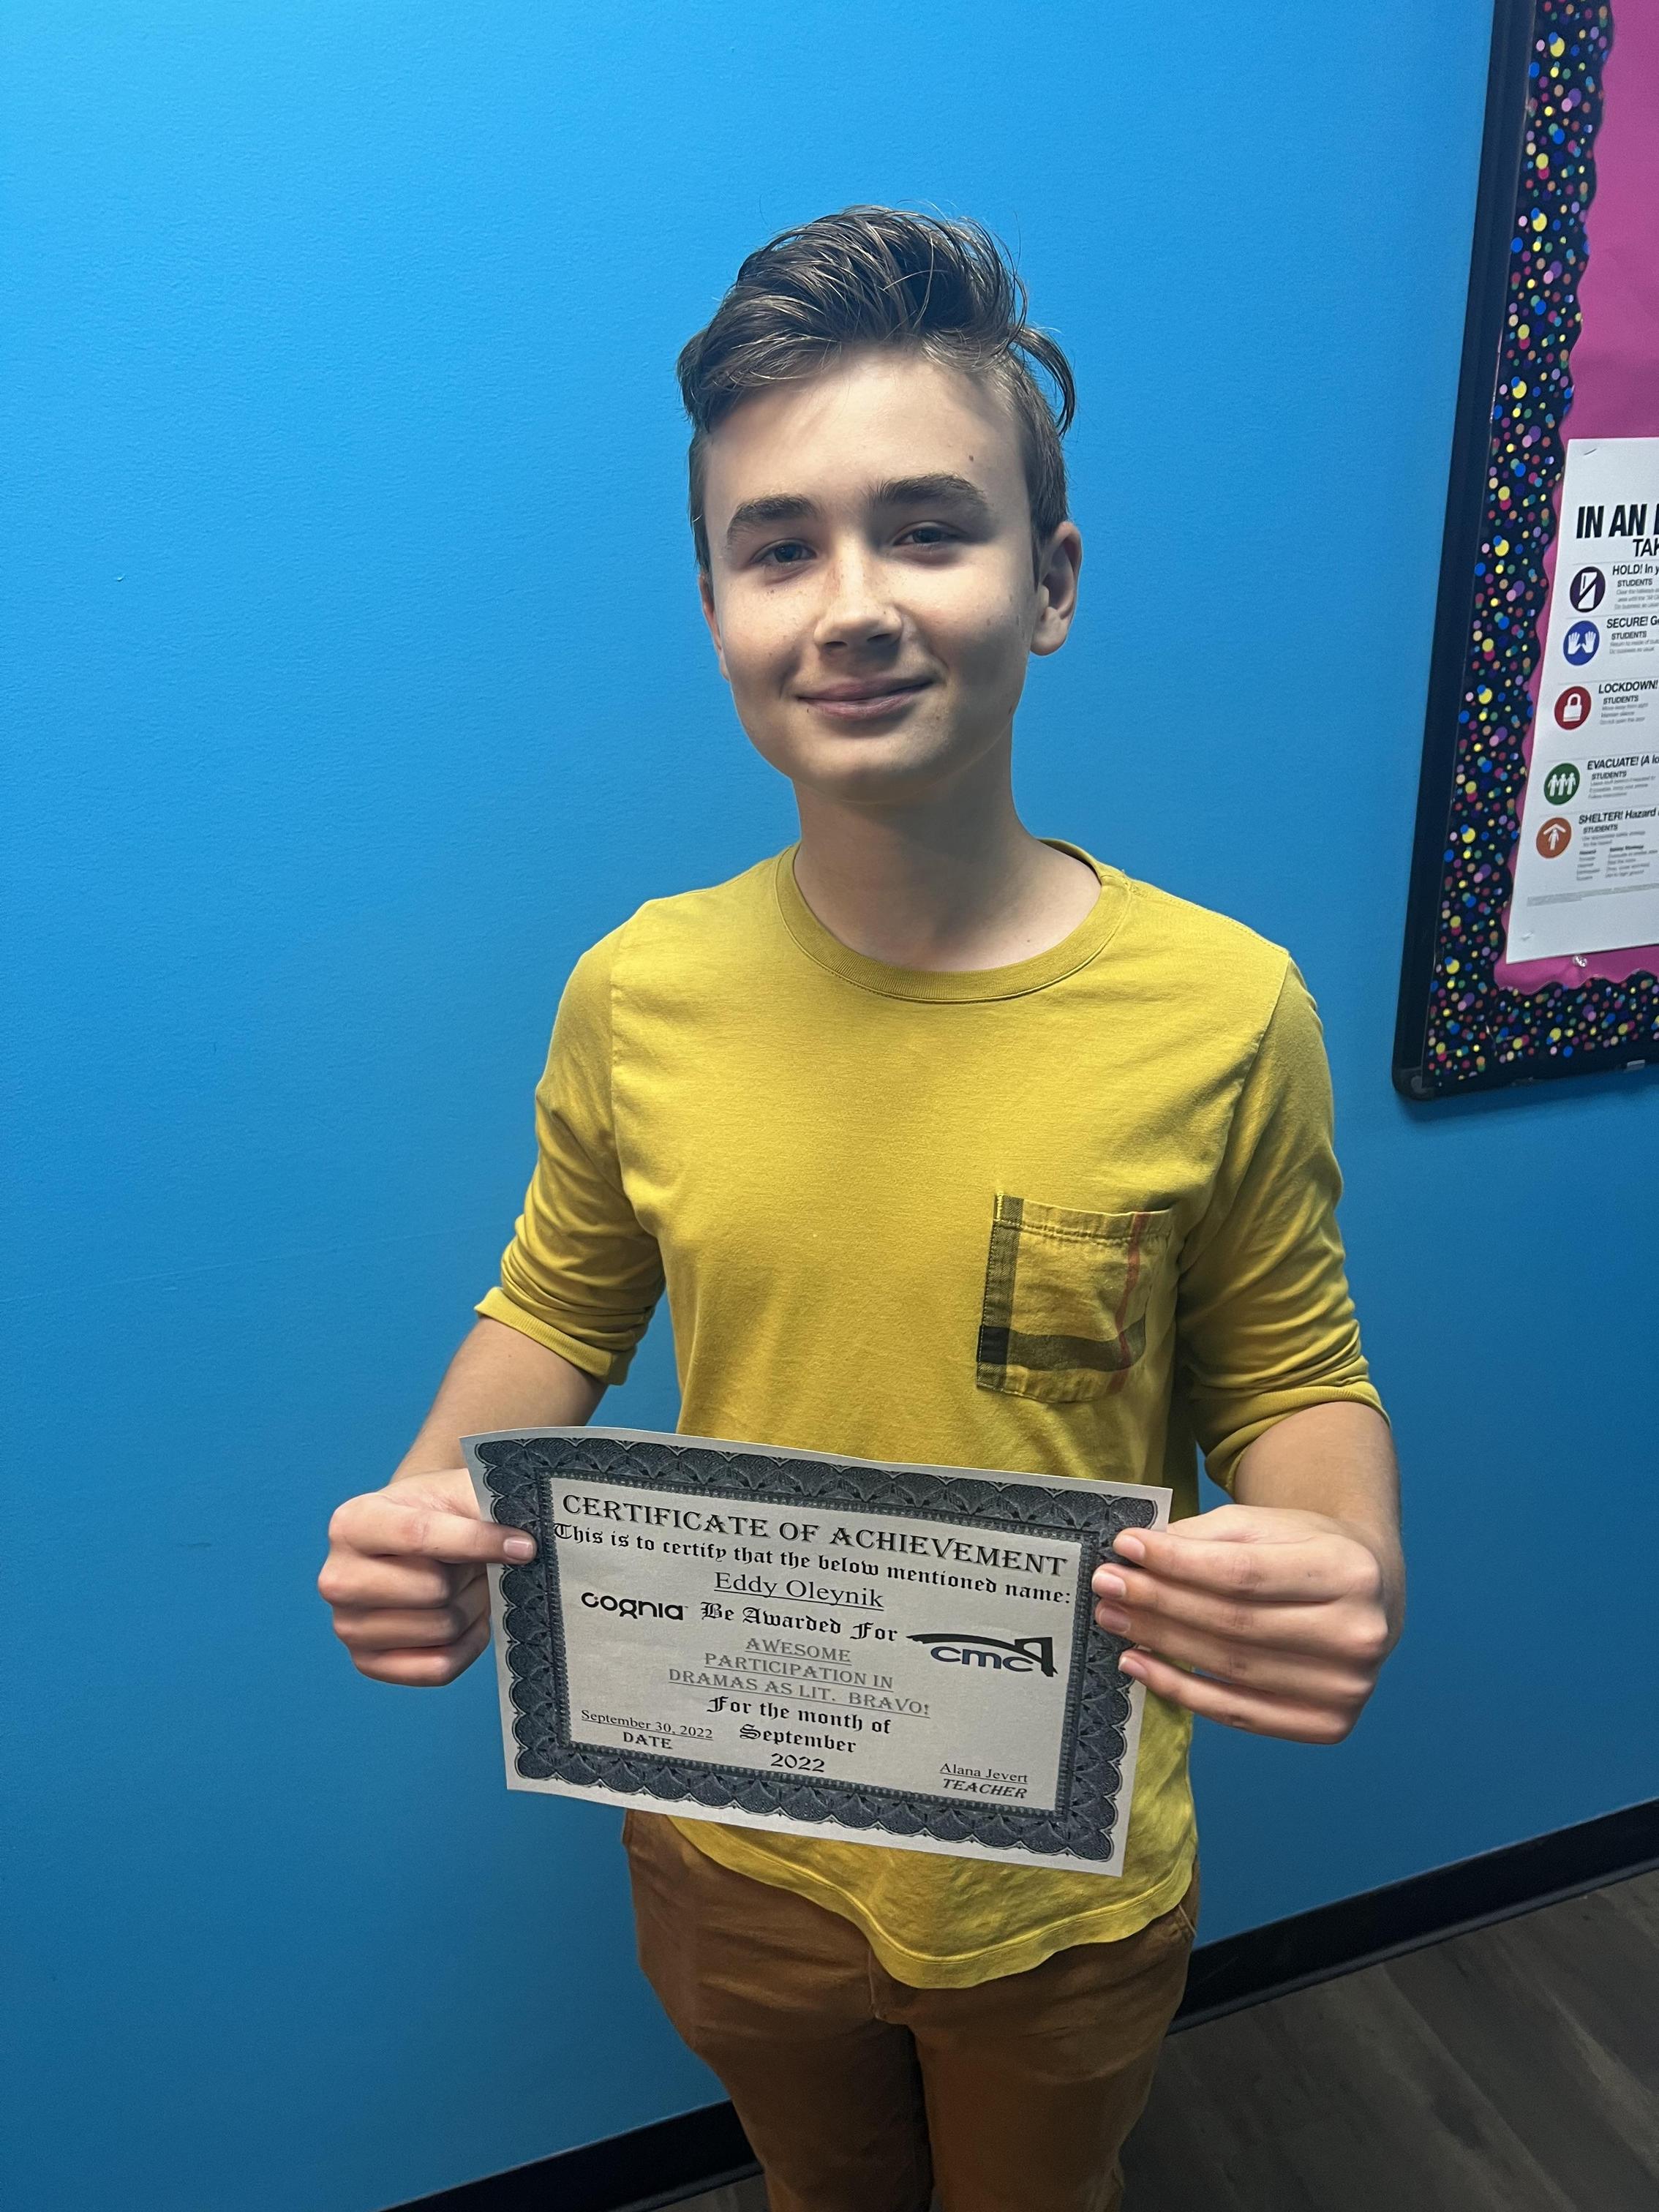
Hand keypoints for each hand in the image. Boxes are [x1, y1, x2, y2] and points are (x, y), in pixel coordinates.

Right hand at [318, 1465, 535, 1685]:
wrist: (417, 1542)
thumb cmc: (437, 1513)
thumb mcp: (456, 1491)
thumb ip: (487, 1505)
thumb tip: (524, 1543)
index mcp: (352, 1523)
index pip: (420, 1535)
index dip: (479, 1541)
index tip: (525, 1546)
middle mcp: (337, 1578)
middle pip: (434, 1589)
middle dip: (471, 1575)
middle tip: (475, 1562)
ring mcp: (347, 1626)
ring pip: (442, 1628)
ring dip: (472, 1606)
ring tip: (465, 1584)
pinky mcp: (367, 1663)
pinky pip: (439, 1668)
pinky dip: (466, 1645)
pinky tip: (465, 1618)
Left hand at [1091, 1503, 1393, 1743]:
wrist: (1367, 1596)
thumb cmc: (1305, 1552)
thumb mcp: (1263, 1525)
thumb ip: (1204, 1538)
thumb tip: (1135, 1555)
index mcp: (1348, 1571)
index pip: (1243, 1573)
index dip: (1177, 1563)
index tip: (1126, 1547)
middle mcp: (1358, 1634)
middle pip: (1233, 1622)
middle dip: (1158, 1603)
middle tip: (1106, 1586)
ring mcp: (1347, 1687)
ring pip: (1230, 1667)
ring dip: (1160, 1644)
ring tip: (1113, 1619)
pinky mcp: (1328, 1725)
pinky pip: (1238, 1713)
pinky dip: (1181, 1691)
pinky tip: (1140, 1664)